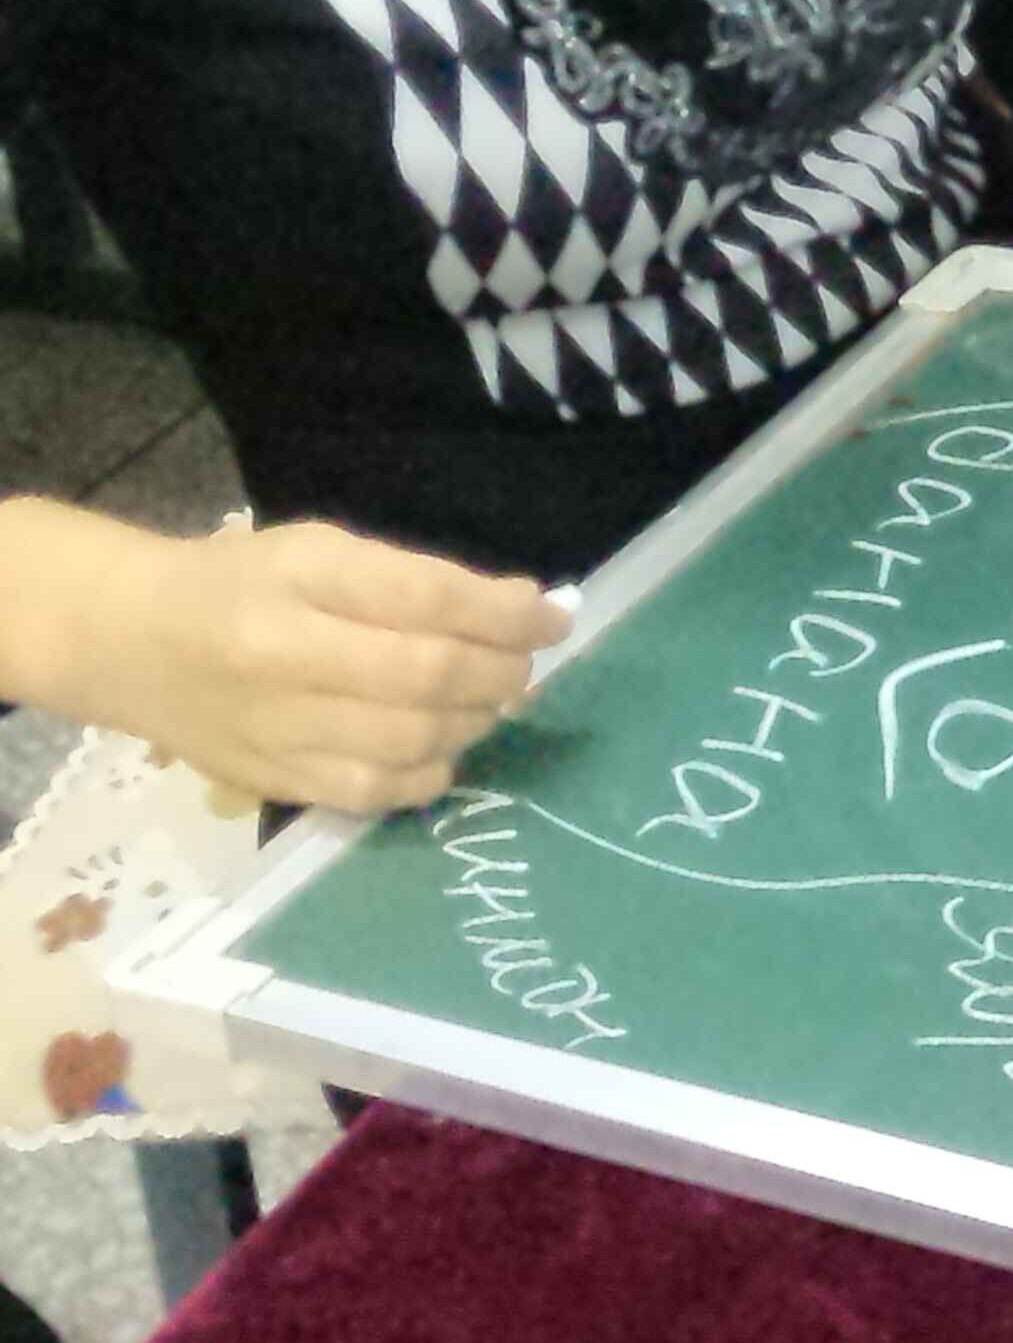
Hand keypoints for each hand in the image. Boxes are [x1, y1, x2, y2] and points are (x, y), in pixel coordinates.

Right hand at [95, 518, 557, 815]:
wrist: (129, 642)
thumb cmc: (243, 583)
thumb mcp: (321, 550)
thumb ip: (416, 580)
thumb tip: (523, 609)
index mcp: (300, 580)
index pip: (427, 600)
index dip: (507, 614)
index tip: (553, 617)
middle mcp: (284, 656)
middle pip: (428, 676)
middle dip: (502, 671)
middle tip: (522, 664)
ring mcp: (276, 727)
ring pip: (411, 740)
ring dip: (475, 721)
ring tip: (486, 700)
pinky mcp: (273, 780)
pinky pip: (376, 792)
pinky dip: (430, 772)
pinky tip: (441, 746)